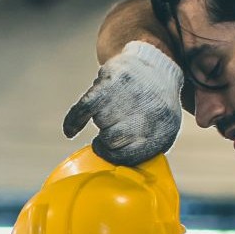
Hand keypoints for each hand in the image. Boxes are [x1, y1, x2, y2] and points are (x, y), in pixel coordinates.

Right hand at [62, 41, 183, 165]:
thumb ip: (143, 149)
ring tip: (113, 109)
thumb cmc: (155, 107)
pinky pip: (85, 107)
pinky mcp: (112, 80)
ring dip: (100, 120)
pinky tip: (71, 131)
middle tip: (110, 130)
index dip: (114, 156)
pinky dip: (74, 120)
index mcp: (163, 130)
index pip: (130, 156)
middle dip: (107, 137)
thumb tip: (115, 166)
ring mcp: (130, 95)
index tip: (108, 152)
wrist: (158, 67)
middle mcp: (148, 112)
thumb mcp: (162, 131)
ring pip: (100, 121)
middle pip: (112, 138)